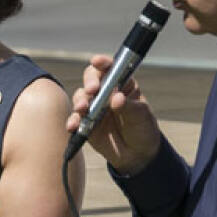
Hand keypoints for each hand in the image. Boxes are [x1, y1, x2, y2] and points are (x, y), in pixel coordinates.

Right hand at [65, 55, 162, 174]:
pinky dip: (73, 121)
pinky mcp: (86, 124)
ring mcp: (94, 107)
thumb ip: (128, 106)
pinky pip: (75, 119)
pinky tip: (73, 125)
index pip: (111, 69)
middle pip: (91, 79)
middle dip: (90, 82)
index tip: (97, 61)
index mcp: (122, 84)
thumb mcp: (141, 116)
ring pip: (81, 97)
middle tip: (93, 90)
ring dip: (80, 101)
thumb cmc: (143, 129)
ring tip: (83, 109)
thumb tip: (116, 98)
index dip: (103, 63)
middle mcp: (106, 92)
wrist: (138, 155)